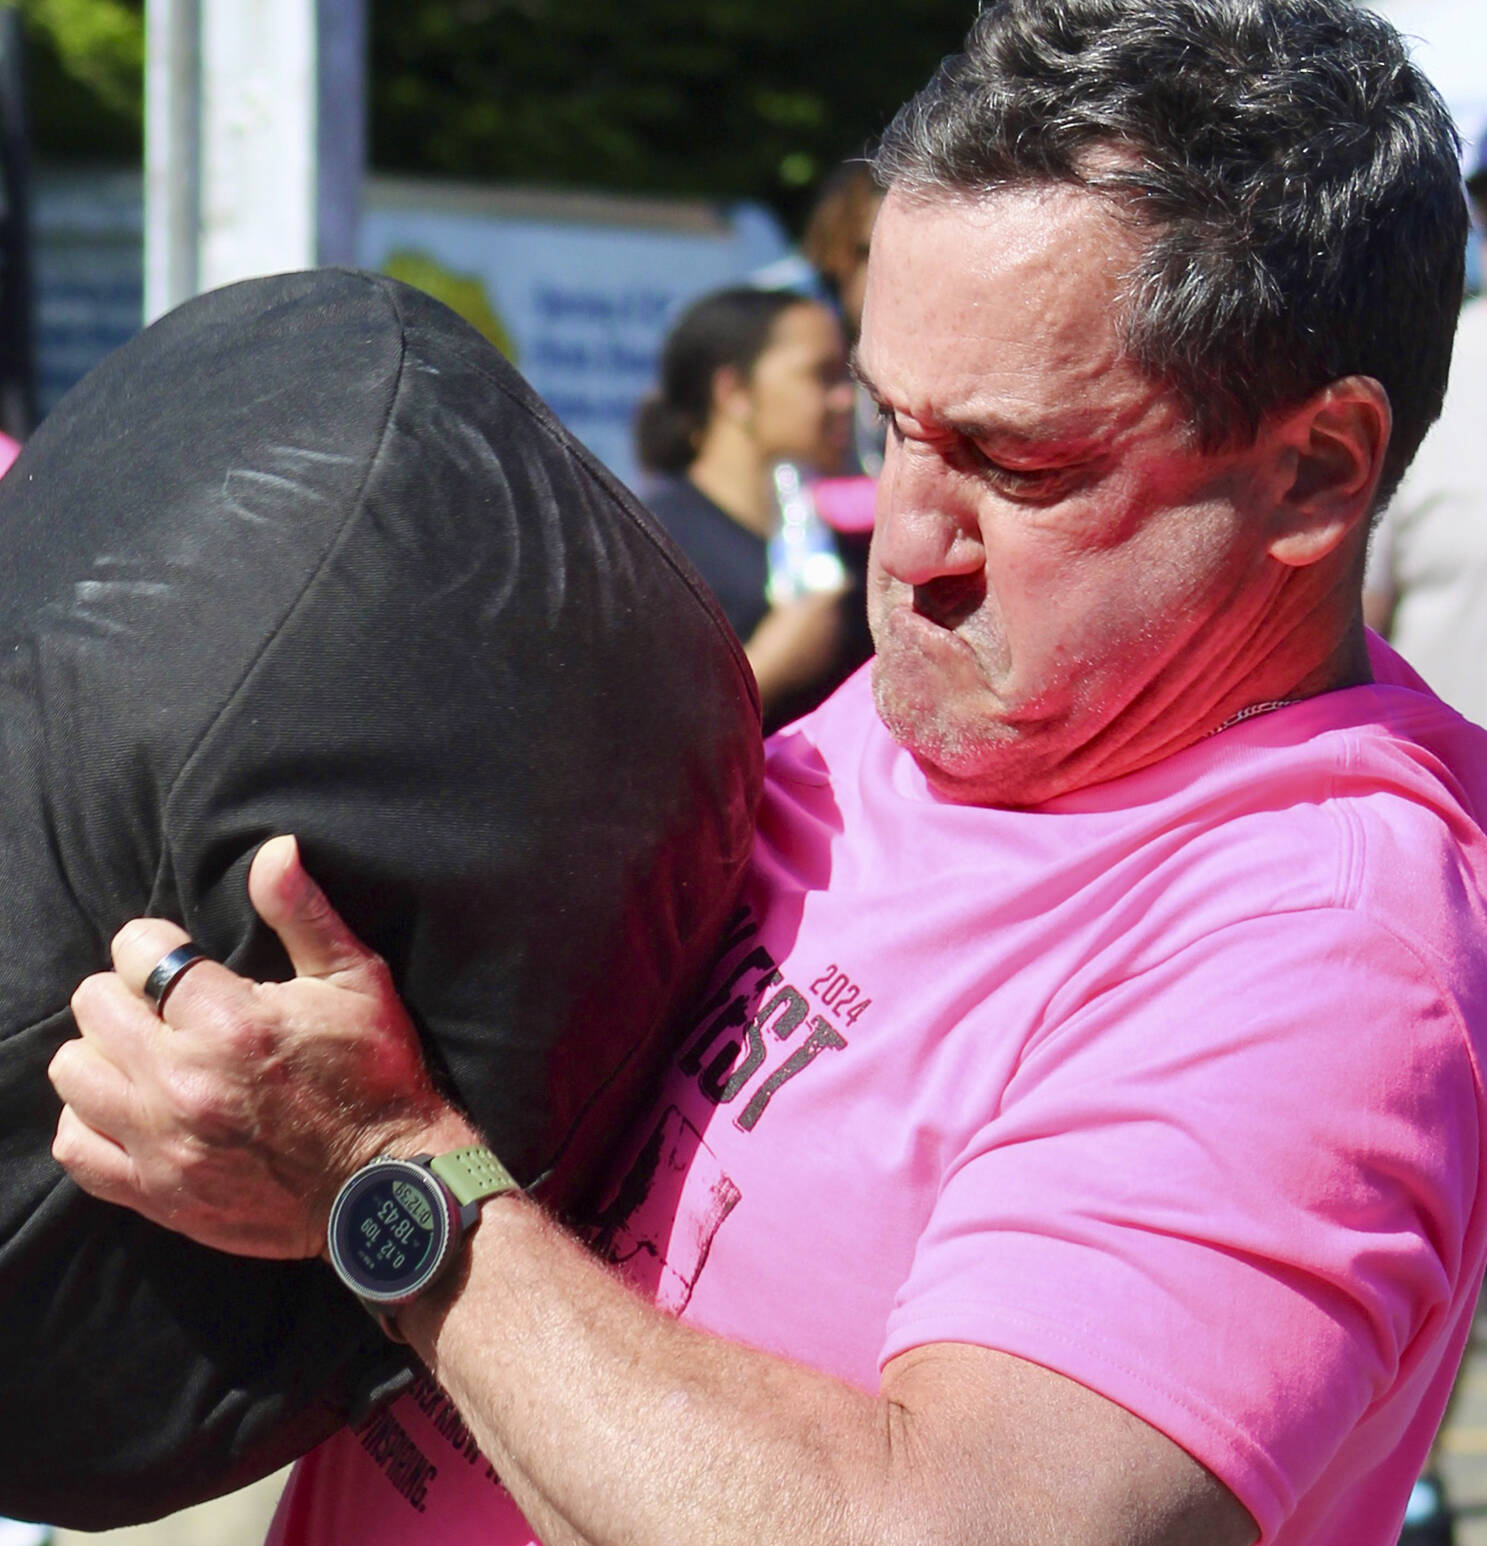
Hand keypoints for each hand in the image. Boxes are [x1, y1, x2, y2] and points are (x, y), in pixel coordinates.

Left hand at [50, 835, 463, 1258]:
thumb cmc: (378, 1073)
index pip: (138, 951)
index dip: (157, 944)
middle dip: (127, 993)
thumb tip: (273, 848)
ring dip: (103, 1053)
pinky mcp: (158, 1192)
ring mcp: (163, 1141)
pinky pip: (76, 1147)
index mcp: (229, 1021)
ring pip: (74, 1072)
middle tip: (166, 1006)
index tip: (183, 958)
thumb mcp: (357, 980)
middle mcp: (183, 1080)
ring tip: (146, 1054)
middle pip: (94, 1006)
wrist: (386, 1189)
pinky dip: (91, 1119)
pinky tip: (130, 1106)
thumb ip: (302, 912)